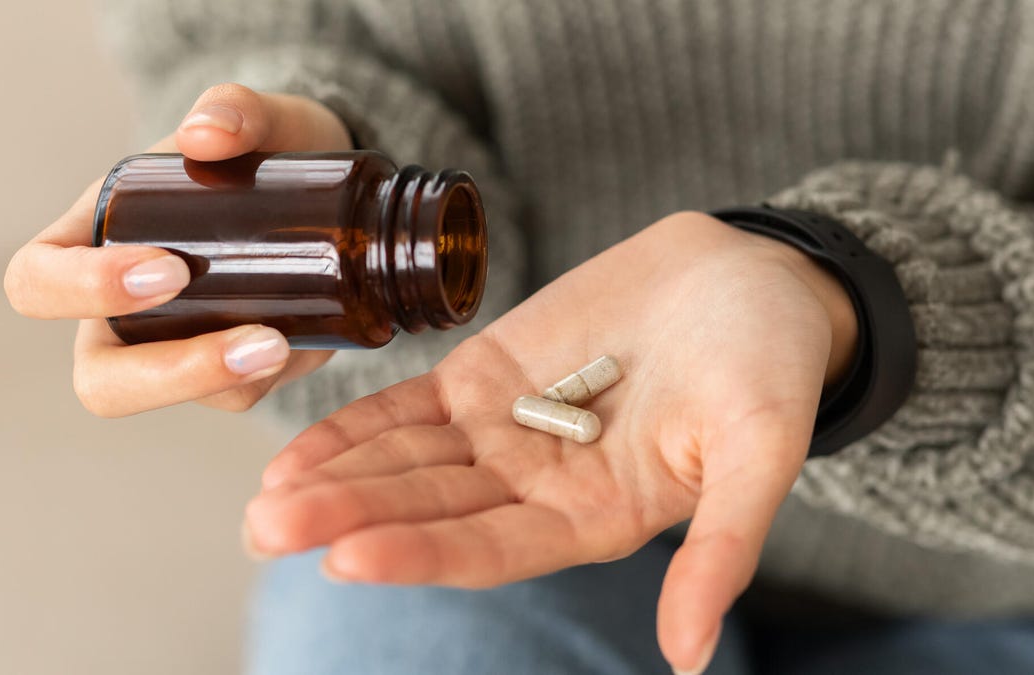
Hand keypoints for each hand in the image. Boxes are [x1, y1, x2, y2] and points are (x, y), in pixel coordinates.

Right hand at [5, 84, 352, 415]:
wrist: (328, 186)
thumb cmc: (266, 148)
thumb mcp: (259, 119)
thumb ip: (237, 109)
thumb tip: (206, 133)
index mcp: (91, 240)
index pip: (37, 282)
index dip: (83, 289)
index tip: (168, 268)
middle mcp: (120, 309)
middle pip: (100, 378)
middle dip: (165, 371)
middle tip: (243, 333)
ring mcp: (176, 346)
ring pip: (168, 398)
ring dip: (219, 382)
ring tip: (281, 346)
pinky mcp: (232, 370)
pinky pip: (231, 397)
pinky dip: (262, 379)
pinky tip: (302, 347)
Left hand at [243, 211, 857, 672]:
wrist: (750, 277)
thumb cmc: (770, 366)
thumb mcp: (764, 452)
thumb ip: (723, 549)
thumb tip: (690, 659)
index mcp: (596, 520)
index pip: (492, 551)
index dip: (423, 554)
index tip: (349, 556)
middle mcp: (538, 488)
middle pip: (429, 511)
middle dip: (350, 519)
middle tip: (269, 528)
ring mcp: (504, 431)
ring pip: (406, 463)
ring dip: (335, 478)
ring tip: (263, 498)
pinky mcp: (485, 374)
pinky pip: (407, 407)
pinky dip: (354, 424)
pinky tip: (294, 448)